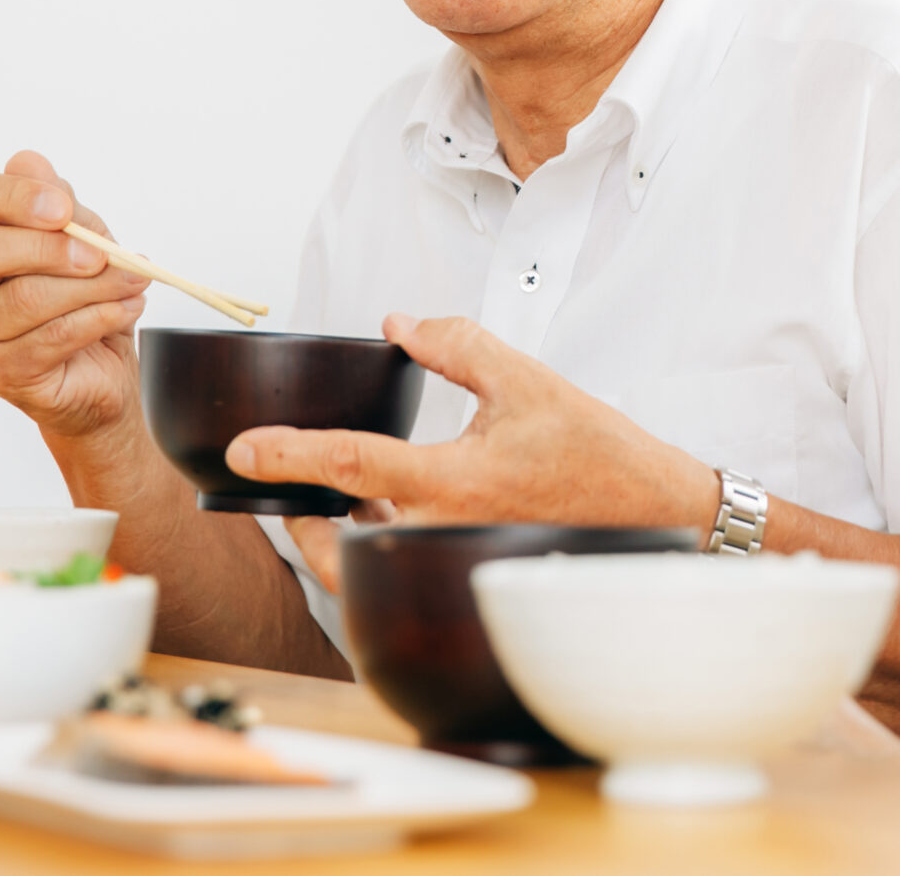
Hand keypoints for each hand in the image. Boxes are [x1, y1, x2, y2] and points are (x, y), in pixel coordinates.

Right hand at [0, 150, 151, 439]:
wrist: (98, 367)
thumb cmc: (79, 294)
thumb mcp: (78, 236)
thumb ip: (56, 201)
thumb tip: (29, 162)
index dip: (14, 197)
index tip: (64, 208)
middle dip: (48, 247)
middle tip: (101, 253)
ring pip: (27, 298)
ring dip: (94, 286)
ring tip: (134, 280)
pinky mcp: (3, 374)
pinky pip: (52, 338)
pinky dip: (100, 317)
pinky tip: (126, 307)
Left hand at [225, 314, 719, 589]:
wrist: (658, 518)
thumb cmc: (601, 455)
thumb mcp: (526, 380)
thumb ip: (455, 344)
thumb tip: (399, 323)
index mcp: (454, 480)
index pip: (350, 466)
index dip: (289, 454)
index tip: (242, 451)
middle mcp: (444, 531)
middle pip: (338, 539)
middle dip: (298, 516)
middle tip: (274, 483)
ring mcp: (454, 562)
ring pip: (363, 565)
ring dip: (334, 536)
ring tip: (326, 499)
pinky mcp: (467, 575)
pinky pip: (399, 571)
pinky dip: (373, 547)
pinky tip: (379, 515)